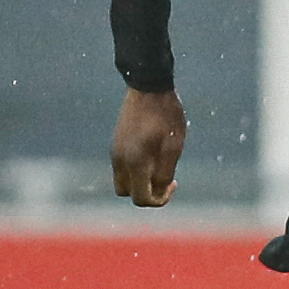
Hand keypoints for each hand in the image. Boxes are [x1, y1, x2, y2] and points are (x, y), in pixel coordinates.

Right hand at [110, 88, 186, 206]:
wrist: (148, 88)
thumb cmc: (165, 116)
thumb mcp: (173, 147)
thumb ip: (165, 173)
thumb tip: (160, 191)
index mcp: (134, 163)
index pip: (140, 198)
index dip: (158, 200)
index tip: (173, 185)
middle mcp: (119, 160)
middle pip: (127, 192)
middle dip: (146, 192)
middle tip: (166, 179)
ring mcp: (115, 150)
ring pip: (123, 179)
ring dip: (140, 180)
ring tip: (161, 165)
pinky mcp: (116, 142)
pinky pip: (122, 166)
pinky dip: (136, 169)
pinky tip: (153, 154)